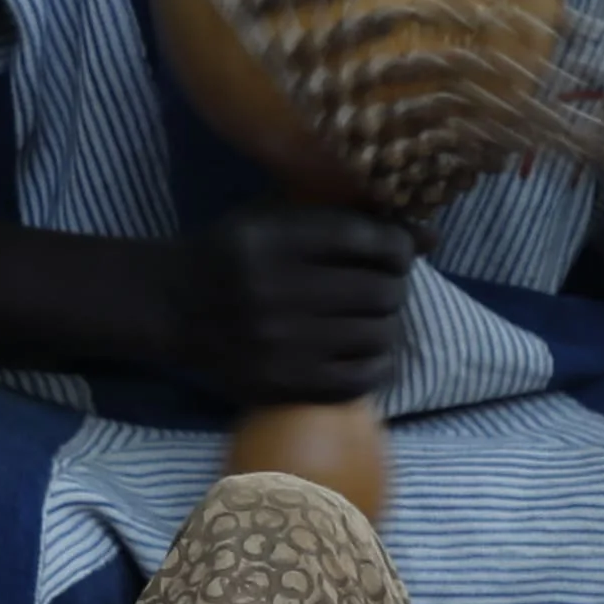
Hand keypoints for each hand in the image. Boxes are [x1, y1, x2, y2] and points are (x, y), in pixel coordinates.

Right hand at [172, 202, 416, 405]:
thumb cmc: (235, 252)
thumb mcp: (281, 218)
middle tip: (382, 289)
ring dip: (387, 326)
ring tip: (371, 319)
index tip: (393, 254)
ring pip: (378, 336)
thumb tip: (433, 238)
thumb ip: (352, 221)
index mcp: (274, 239)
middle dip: (394, 287)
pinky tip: (363, 351)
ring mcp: (277, 344)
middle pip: (381, 291)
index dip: (398, 248)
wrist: (171, 306)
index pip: (370, 242)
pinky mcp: (279, 385)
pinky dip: (375, 364)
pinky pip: (359, 380)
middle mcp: (274, 291)